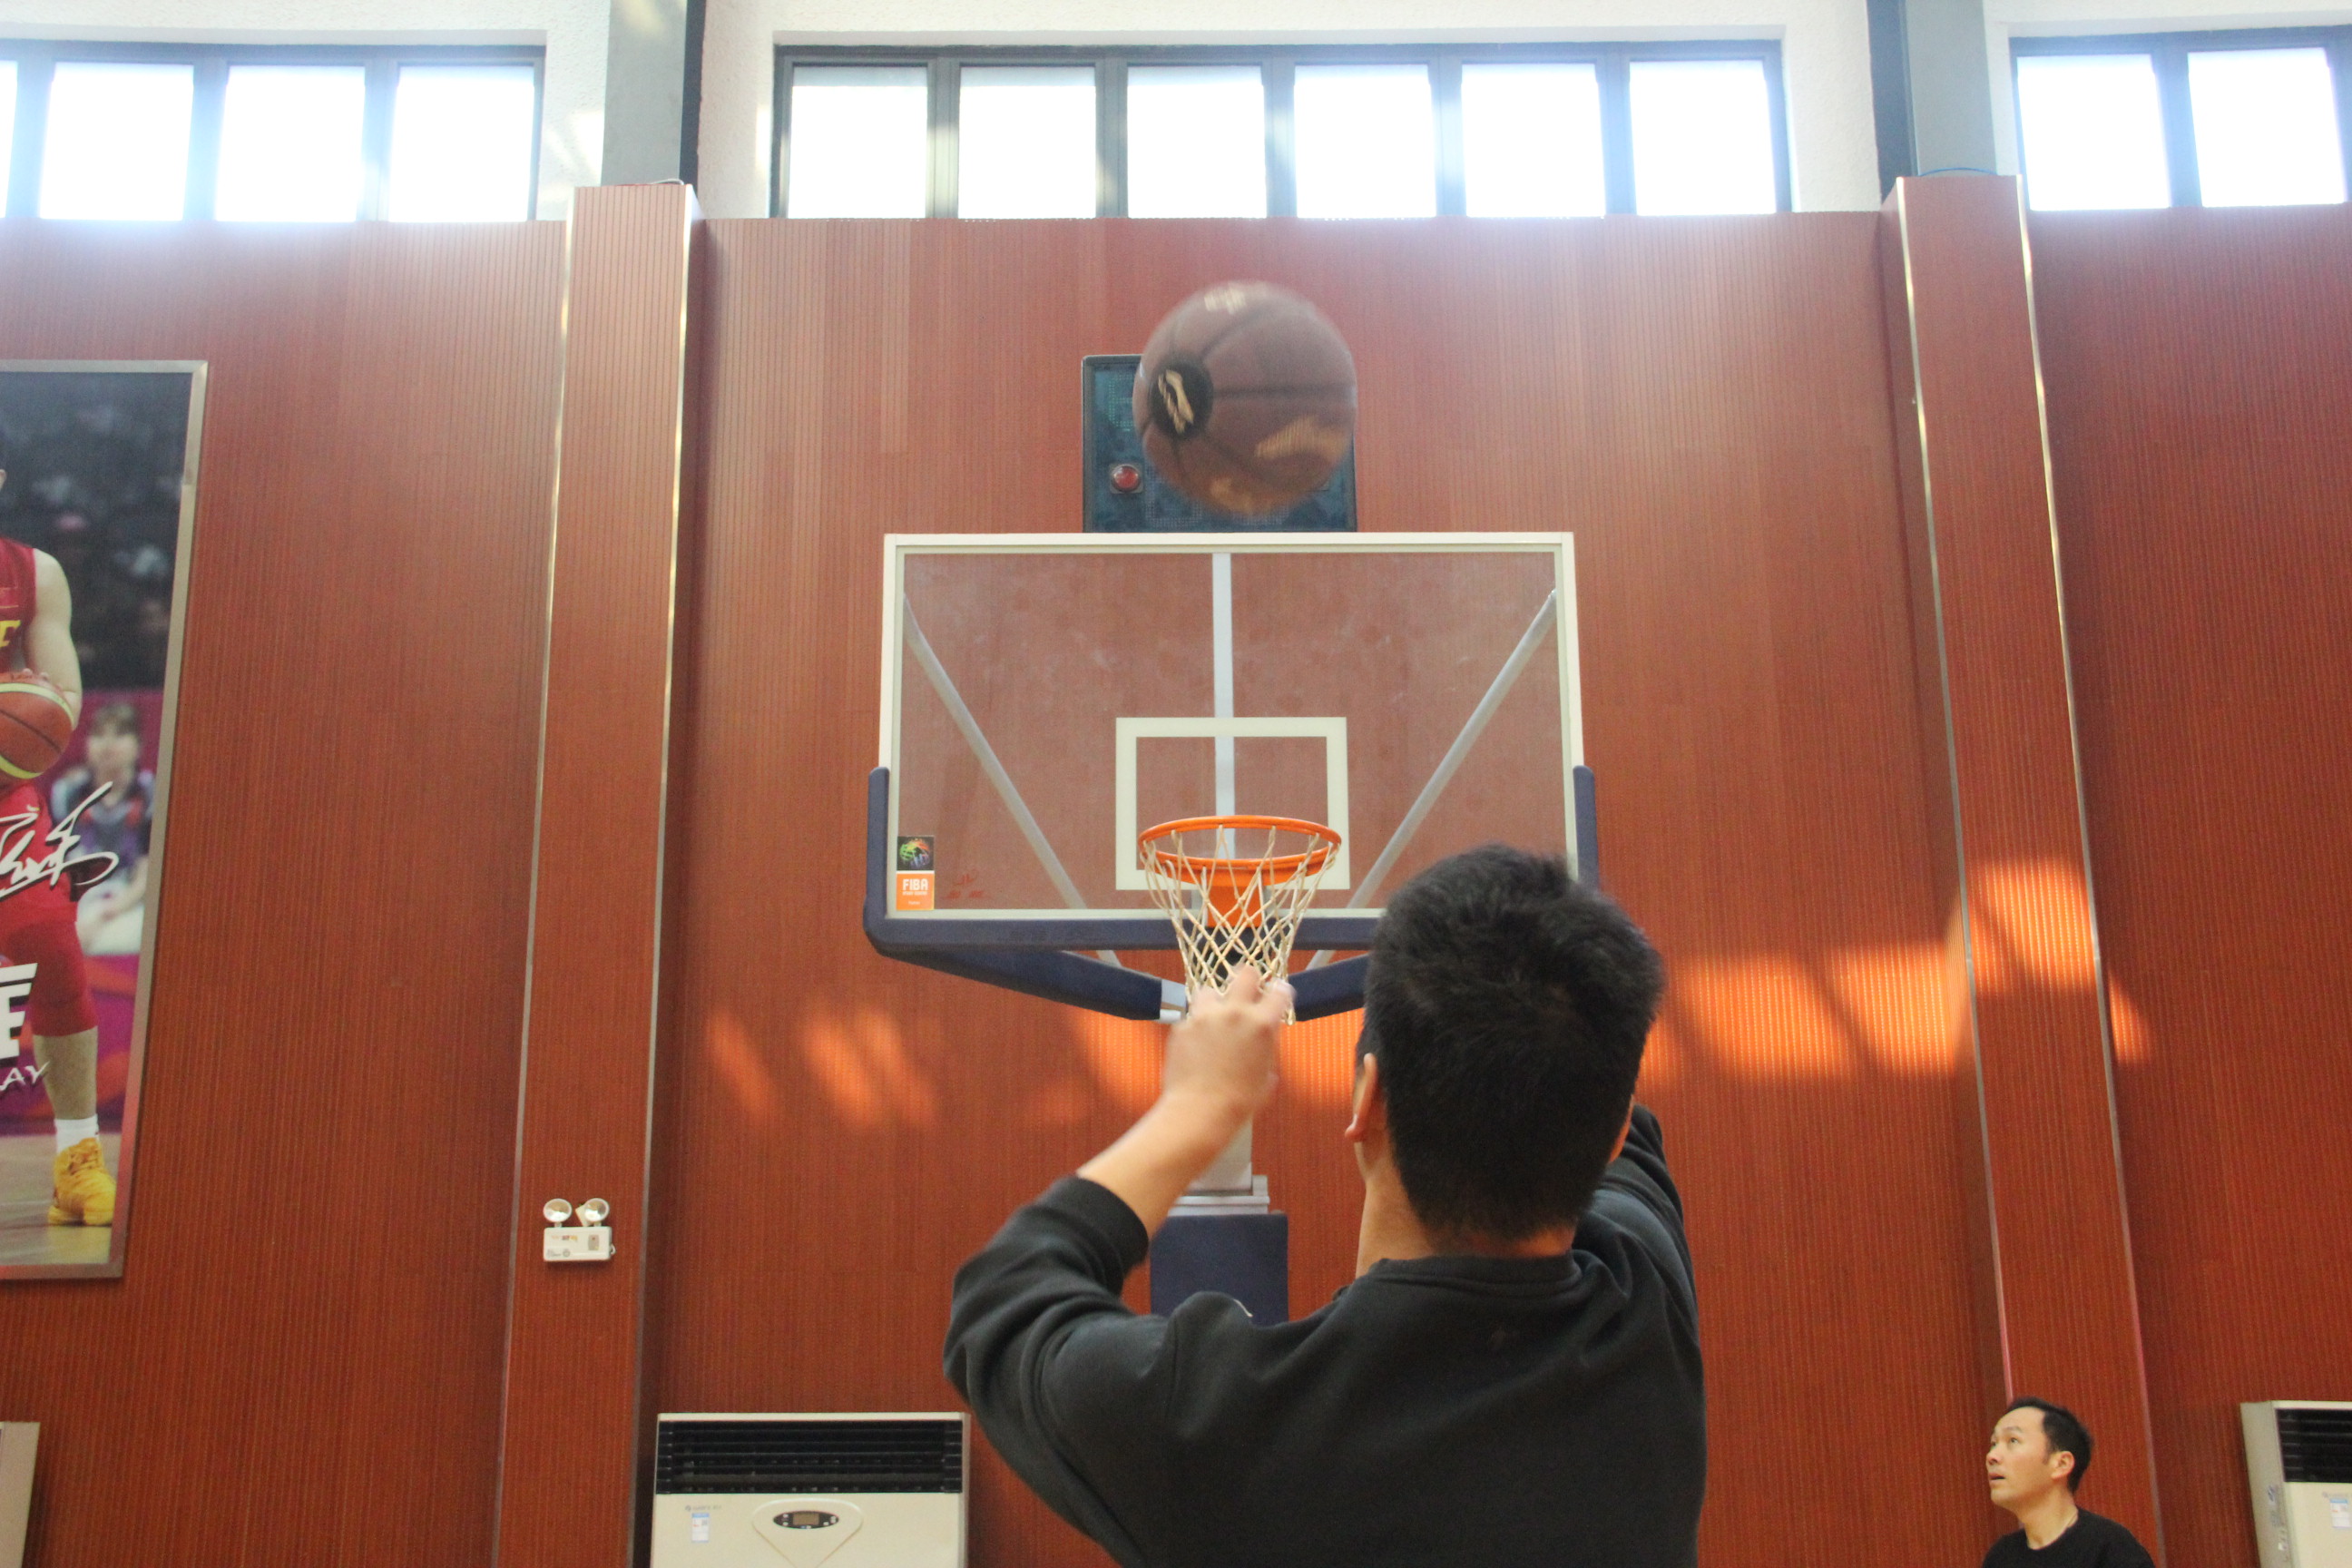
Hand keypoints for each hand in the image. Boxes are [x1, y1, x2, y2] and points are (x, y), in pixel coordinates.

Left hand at [1160, 967, 1289, 1135]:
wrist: (1200, 1112)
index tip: (1277, 994)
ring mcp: (1205, 1016)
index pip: (1279, 991)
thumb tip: (1265, 1037)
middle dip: (1249, 979)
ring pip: (1211, 990)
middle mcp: (1235, 1012)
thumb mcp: (1267, 1075)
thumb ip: (1268, 1047)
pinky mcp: (1182, 1026)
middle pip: (1245, 973)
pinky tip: (1198, 1045)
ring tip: (1216, 1019)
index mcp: (1262, 1024)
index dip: (1280, 991)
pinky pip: (1192, 1017)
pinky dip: (1197, 1026)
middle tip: (1248, 991)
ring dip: (1216, 1001)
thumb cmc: (1240, 1102)